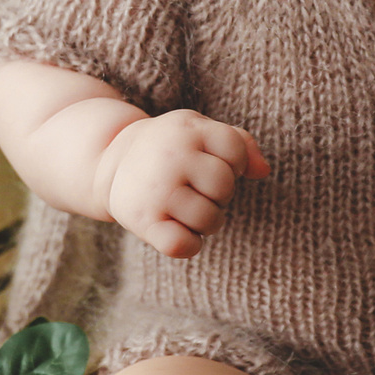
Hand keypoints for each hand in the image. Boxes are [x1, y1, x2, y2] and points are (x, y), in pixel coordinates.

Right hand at [99, 110, 270, 258]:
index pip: (236, 152)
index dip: (232, 164)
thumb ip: (240, 144)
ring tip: (186, 209)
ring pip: (210, 221)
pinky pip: (184, 246)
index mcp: (188, 128)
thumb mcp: (200, 131)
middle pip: (225, 187)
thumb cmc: (170, 148)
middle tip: (196, 189)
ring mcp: (156, 189)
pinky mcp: (142, 219)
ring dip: (206, 222)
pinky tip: (176, 230)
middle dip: (219, 195)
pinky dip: (188, 245)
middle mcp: (171, 155)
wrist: (110, 161)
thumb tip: (263, 171)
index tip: (209, 163)